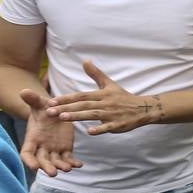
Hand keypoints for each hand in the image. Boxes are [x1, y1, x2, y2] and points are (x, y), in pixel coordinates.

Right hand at [19, 88, 81, 175]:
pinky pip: (68, 158)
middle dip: (47, 167)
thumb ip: (32, 99)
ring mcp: (53, 150)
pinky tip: (79, 164)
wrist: (54, 111)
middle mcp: (41, 147)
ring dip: (61, 166)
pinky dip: (73, 163)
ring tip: (68, 168)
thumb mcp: (39, 103)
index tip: (34, 167)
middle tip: (53, 173)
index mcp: (32, 138)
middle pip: (42, 161)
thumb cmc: (43, 108)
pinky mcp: (65, 149)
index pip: (26, 153)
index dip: (29, 161)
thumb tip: (23, 91)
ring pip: (55, 162)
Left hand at [46, 61, 164, 134]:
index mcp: (102, 94)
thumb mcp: (109, 84)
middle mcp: (106, 103)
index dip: (66, 98)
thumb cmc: (123, 97)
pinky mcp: (118, 124)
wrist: (142, 108)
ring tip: (62, 118)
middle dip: (66, 108)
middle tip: (50, 111)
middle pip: (83, 105)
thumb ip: (96, 74)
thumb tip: (85, 61)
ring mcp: (112, 114)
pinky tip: (89, 132)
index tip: (51, 101)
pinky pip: (108, 127)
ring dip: (77, 116)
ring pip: (92, 115)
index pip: (81, 95)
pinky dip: (99, 129)